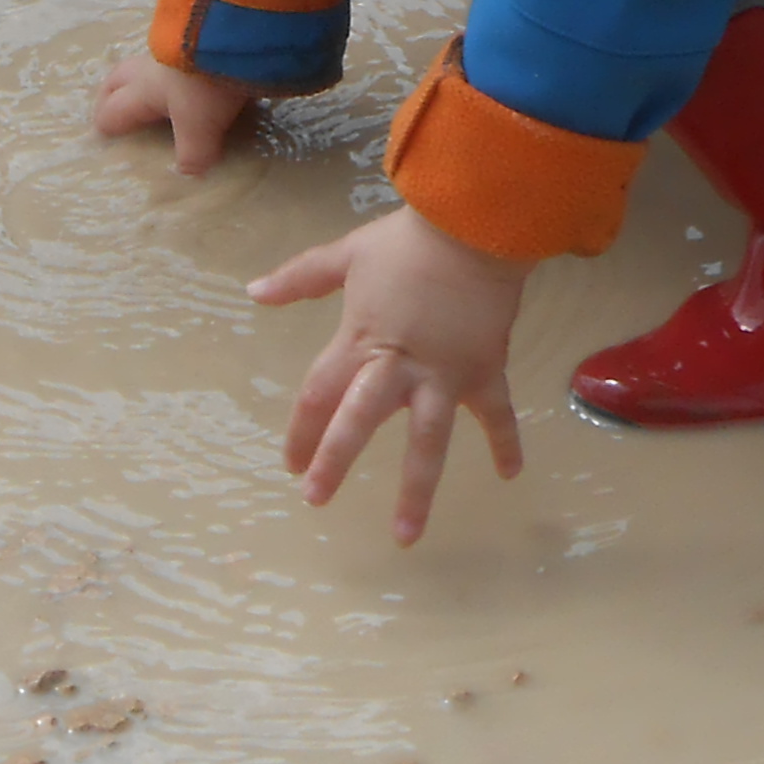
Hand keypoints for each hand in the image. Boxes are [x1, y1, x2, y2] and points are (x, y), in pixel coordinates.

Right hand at [90, 47, 257, 175]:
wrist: (232, 34)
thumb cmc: (203, 84)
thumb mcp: (200, 126)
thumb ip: (193, 152)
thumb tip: (190, 173)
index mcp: (141, 91)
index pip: (113, 111)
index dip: (105, 124)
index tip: (101, 134)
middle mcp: (149, 69)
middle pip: (118, 78)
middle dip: (110, 93)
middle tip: (109, 105)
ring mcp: (171, 49)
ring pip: (145, 65)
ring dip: (141, 78)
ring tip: (151, 91)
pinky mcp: (196, 37)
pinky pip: (174, 55)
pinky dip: (173, 68)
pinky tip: (187, 74)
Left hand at [250, 206, 527, 546]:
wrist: (474, 227)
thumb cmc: (407, 242)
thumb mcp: (347, 255)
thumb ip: (300, 278)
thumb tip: (253, 291)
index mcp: (360, 342)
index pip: (319, 394)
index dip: (301, 429)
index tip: (290, 463)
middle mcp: (397, 368)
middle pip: (358, 422)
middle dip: (335, 463)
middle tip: (316, 499)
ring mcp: (443, 376)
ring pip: (426, 441)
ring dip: (416, 490)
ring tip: (404, 536)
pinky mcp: (483, 372)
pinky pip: (497, 415)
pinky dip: (506, 443)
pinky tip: (510, 476)